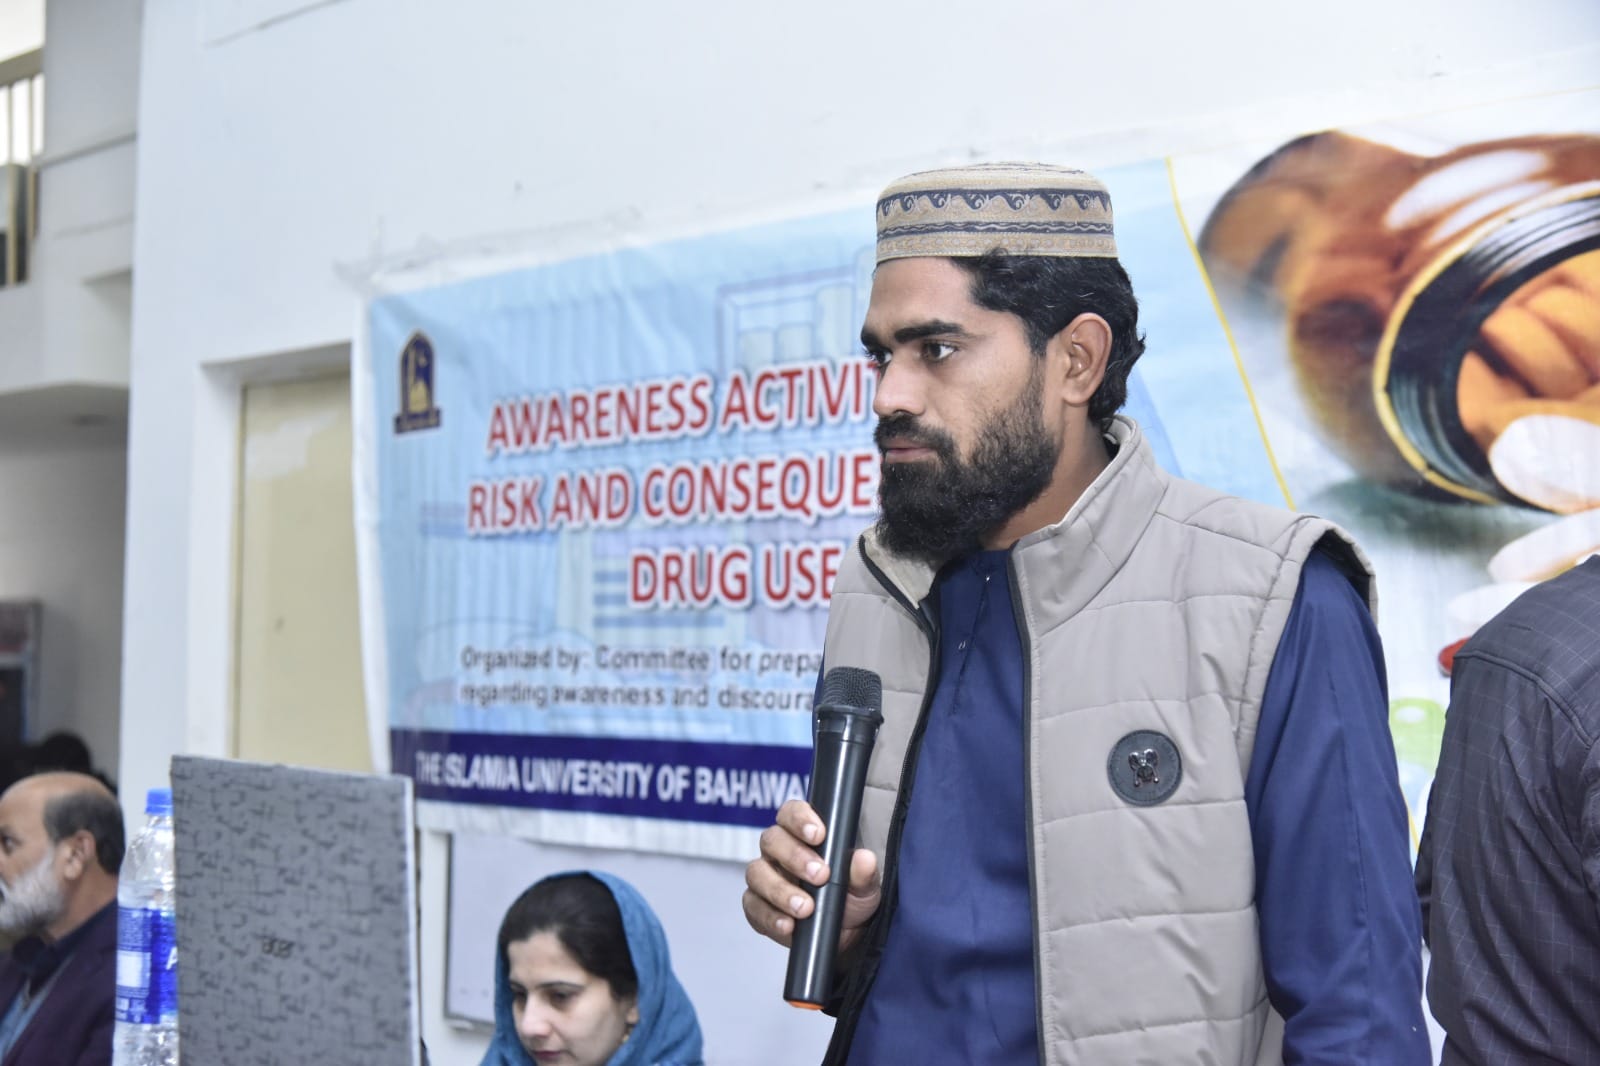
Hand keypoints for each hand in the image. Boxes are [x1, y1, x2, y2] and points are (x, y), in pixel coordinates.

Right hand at [742, 799, 880, 952]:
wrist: (844, 934)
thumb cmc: (850, 898)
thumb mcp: (864, 886)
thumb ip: (864, 872)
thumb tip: (864, 859)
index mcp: (801, 834)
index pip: (791, 813)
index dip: (800, 819)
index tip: (819, 835)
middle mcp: (778, 852)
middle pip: (772, 840)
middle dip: (795, 857)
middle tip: (820, 876)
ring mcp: (764, 878)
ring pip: (757, 873)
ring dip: (781, 891)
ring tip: (805, 908)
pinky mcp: (757, 907)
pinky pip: (753, 907)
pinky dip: (770, 917)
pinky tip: (788, 925)